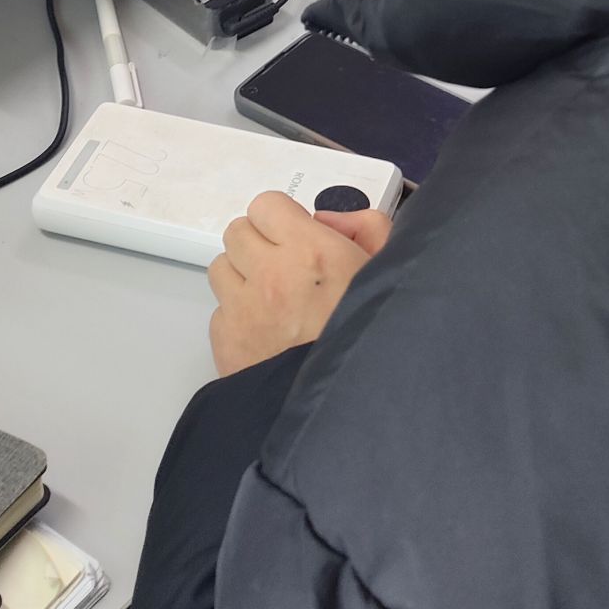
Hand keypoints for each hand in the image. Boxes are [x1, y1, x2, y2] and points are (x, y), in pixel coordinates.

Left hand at [207, 194, 393, 375]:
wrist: (352, 403)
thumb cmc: (373, 335)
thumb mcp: (388, 269)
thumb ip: (366, 228)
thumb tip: (327, 220)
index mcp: (311, 250)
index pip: (265, 205)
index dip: (282, 219)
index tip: (296, 237)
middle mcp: (270, 273)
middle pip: (236, 232)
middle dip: (259, 245)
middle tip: (284, 268)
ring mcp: (243, 309)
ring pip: (221, 269)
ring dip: (242, 279)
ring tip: (273, 302)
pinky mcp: (227, 343)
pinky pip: (220, 313)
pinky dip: (239, 319)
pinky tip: (268, 335)